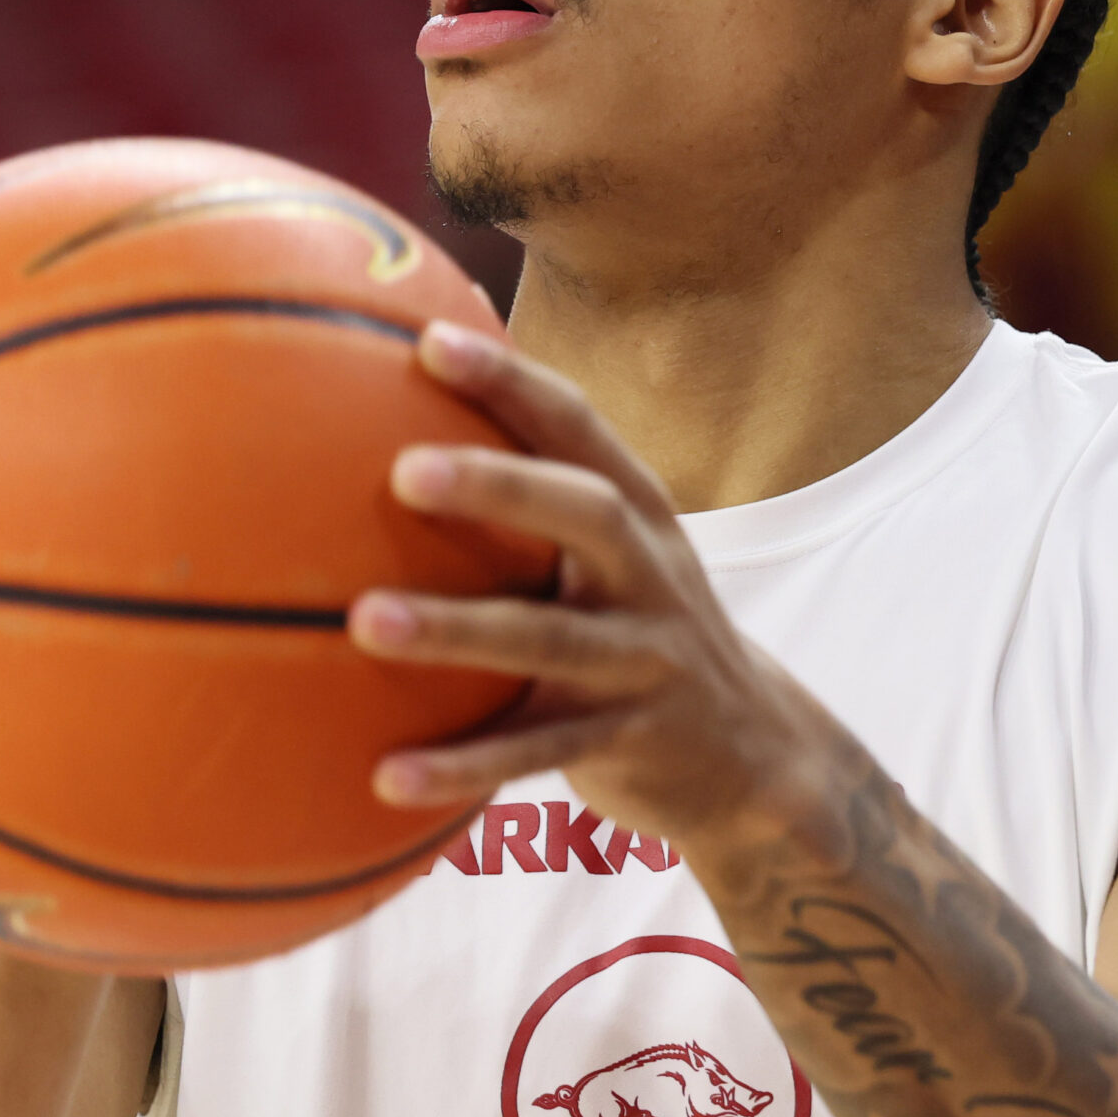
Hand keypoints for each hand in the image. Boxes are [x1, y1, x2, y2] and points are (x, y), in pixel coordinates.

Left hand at [348, 321, 845, 860]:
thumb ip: (529, 499)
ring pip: (551, 641)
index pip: (577, 426)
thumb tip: (397, 413)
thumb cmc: (636, 626)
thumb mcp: (608, 555)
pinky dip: (464, 765)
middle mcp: (648, 575)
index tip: (428, 342)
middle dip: (501, 487)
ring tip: (365, 622)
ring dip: (458, 630)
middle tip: (403, 470)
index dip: (510, 380)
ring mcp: (643, 660)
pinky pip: (537, 755)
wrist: (753, 752)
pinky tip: (386, 774)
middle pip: (586, 514)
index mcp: (637, 513)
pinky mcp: (626, 742)